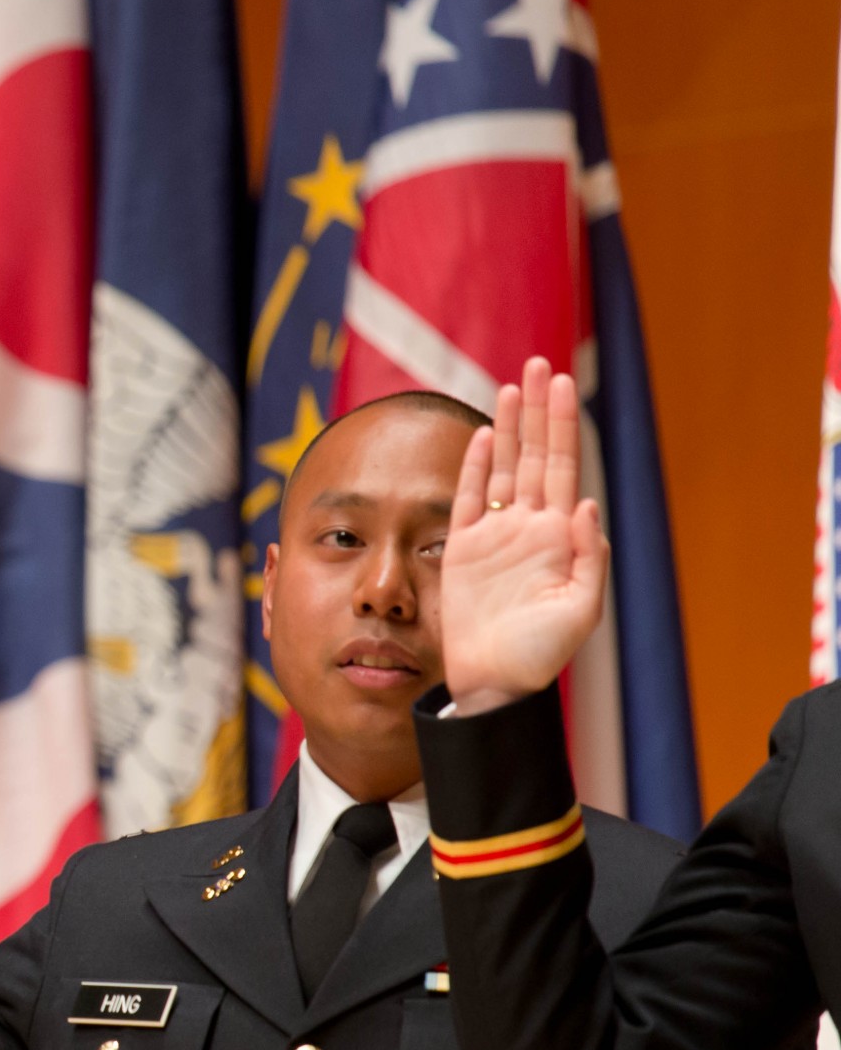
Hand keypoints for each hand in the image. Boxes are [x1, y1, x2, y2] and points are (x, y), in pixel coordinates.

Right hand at [441, 357, 608, 713]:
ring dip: (507, 428)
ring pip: (502, 468)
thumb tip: (583, 504)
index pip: (562, 467)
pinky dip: (476, 467)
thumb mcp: (580, 610)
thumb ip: (587, 557)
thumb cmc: (541, 655)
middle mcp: (528, 528)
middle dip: (537, 411)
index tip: (562, 385)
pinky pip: (467, 499)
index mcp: (559, 537)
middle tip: (539, 366)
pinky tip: (483, 437)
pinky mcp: (462, 551)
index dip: (562, 425)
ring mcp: (494, 536)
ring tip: (511, 387)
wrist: (495, 682)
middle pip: (534, 456)